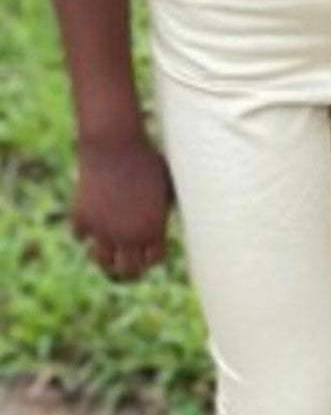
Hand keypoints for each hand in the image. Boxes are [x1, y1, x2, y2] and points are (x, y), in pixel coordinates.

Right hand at [73, 133, 172, 279]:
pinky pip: (80, 237)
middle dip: (131, 265)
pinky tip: (89, 227)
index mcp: (155, 229)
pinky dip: (84, 232)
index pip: (154, 260)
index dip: (153, 257)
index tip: (150, 251)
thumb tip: (162, 226)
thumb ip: (163, 211)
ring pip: (102, 261)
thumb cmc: (147, 161)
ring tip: (109, 253)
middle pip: (129, 269)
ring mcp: (103, 229)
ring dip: (106, 257)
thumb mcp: (166, 187)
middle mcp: (129, 236)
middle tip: (129, 260)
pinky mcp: (81, 218)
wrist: (115, 146)